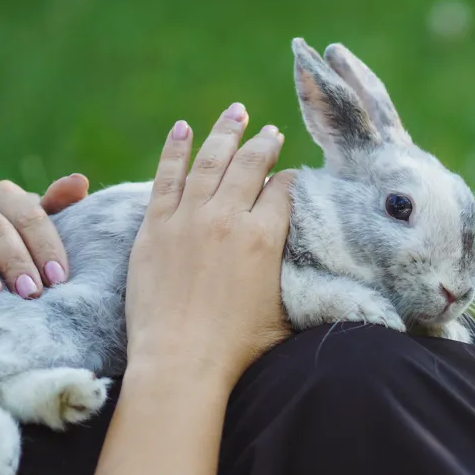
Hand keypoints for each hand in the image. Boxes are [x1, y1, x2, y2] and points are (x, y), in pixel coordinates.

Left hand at [124, 104, 293, 388]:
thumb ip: (298, 281)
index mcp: (265, 238)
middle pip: (250, 166)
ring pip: (210, 161)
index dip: (289, 178)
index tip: (290, 172)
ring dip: (225, 133)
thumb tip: (319, 268)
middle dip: (263, 144)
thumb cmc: (239, 349)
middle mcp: (228, 219)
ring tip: (236, 112)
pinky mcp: (155, 227)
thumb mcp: (285, 314)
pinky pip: (166, 176)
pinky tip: (183, 130)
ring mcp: (188, 219)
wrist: (181, 362)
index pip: (282, 190)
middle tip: (270, 131)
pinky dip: (175, 150)